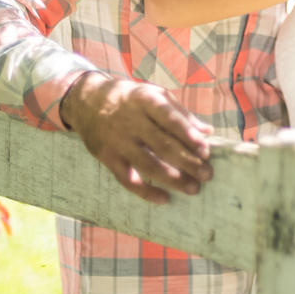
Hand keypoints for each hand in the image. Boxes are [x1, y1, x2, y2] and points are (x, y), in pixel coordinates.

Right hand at [60, 72, 212, 201]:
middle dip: (187, 161)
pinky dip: (146, 192)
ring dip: (172, 179)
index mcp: (145, 100)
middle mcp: (130, 120)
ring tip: (193, 188)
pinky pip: (128, 179)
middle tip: (207, 175)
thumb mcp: (154, 95)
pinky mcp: (107, 157)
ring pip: (148, 164)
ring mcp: (117, 140)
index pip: (170, 119)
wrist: (87, 101)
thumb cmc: (130, 99)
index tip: (206, 151)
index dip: (188, 136)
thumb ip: (180, 113)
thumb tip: (208, 131)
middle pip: (162, 144)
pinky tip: (164, 199)